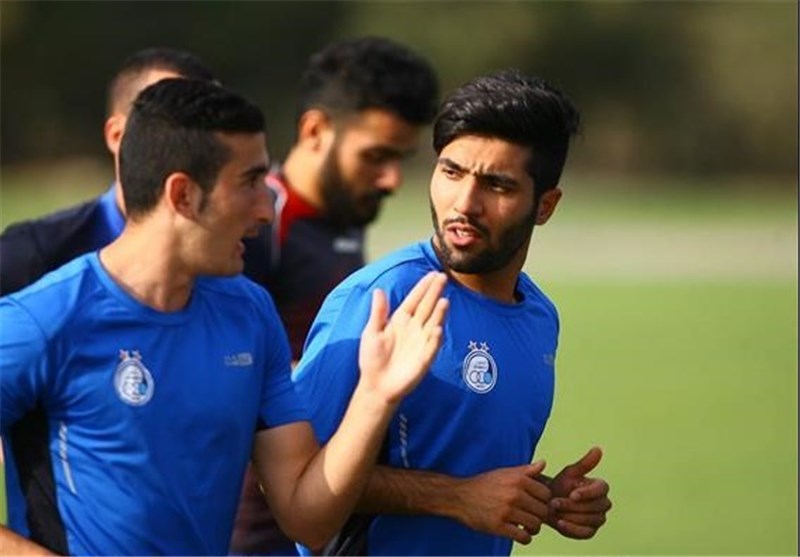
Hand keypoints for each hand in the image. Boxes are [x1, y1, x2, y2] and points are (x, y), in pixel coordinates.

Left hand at [358, 272, 448, 403]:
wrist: (376, 385)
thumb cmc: (372, 358)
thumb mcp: (371, 332)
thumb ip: (378, 312)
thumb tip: (379, 290)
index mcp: (400, 321)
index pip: (414, 300)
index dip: (423, 287)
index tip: (433, 274)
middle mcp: (414, 328)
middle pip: (427, 307)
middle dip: (434, 293)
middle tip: (443, 277)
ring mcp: (421, 342)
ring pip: (432, 323)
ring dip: (438, 313)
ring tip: (444, 300)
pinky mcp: (424, 358)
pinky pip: (432, 346)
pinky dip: (435, 338)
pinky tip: (436, 328)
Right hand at [455, 461, 550, 544]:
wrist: (460, 496)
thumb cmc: (484, 484)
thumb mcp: (504, 472)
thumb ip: (526, 470)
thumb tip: (543, 462)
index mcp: (518, 479)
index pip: (546, 494)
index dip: (544, 501)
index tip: (536, 504)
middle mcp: (514, 494)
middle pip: (543, 511)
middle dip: (539, 516)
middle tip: (531, 517)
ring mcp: (507, 511)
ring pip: (535, 524)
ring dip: (533, 528)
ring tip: (526, 526)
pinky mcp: (499, 526)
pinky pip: (523, 537)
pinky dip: (525, 538)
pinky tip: (518, 533)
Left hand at [545, 447, 611, 538]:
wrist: (547, 502)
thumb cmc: (560, 485)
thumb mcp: (570, 473)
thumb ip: (585, 463)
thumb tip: (598, 449)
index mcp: (601, 487)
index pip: (602, 490)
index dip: (587, 493)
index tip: (572, 494)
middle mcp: (603, 504)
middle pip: (595, 507)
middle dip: (573, 506)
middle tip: (554, 502)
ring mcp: (598, 519)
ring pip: (590, 520)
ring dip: (570, 516)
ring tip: (554, 510)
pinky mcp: (590, 532)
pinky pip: (585, 533)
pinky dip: (572, 529)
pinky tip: (559, 523)